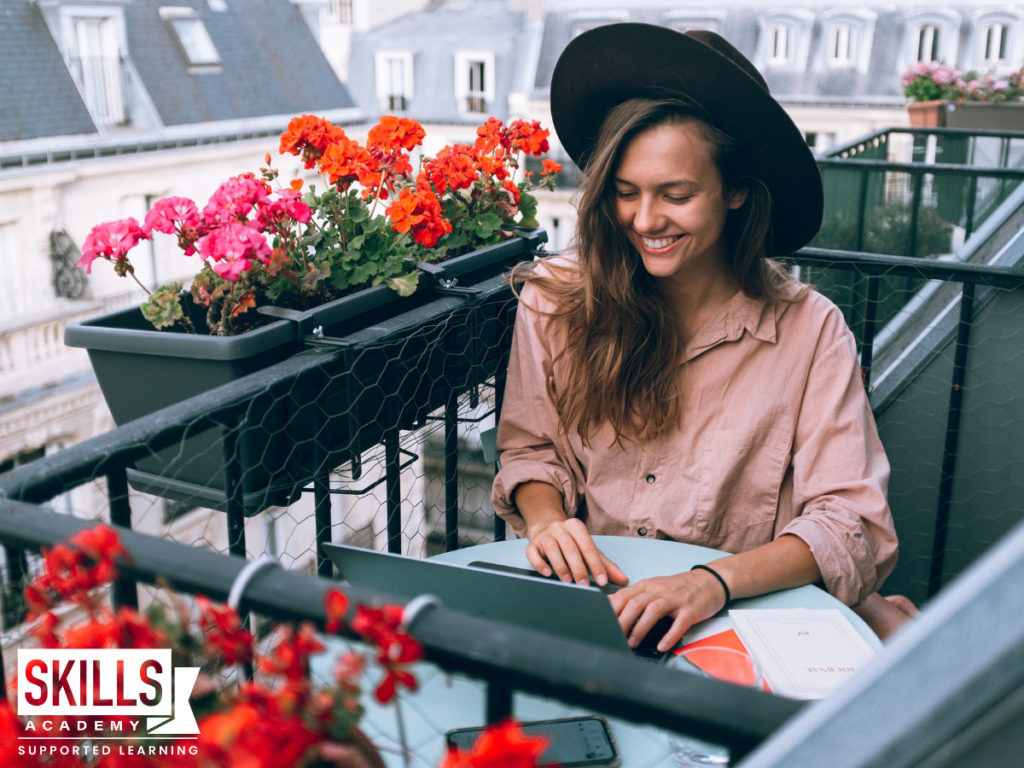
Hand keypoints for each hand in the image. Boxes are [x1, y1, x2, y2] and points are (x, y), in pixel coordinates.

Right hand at [525, 517, 628, 586]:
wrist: (545, 526)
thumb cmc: (571, 542)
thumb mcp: (588, 549)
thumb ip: (605, 564)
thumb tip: (623, 580)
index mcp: (576, 527)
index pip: (588, 547)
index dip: (596, 564)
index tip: (602, 581)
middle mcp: (560, 528)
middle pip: (570, 548)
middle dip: (578, 568)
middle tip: (584, 585)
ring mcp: (544, 535)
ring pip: (552, 549)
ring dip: (560, 566)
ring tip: (567, 581)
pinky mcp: (532, 544)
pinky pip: (533, 553)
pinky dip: (540, 563)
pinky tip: (547, 573)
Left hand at [608, 569, 728, 652]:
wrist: (709, 581)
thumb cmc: (678, 588)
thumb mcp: (653, 587)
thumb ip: (633, 596)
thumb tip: (609, 604)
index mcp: (647, 586)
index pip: (624, 595)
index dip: (611, 610)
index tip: (601, 624)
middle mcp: (659, 591)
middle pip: (635, 603)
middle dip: (622, 621)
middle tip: (613, 636)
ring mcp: (675, 599)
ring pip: (653, 611)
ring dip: (640, 628)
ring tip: (632, 643)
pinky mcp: (691, 610)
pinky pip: (679, 623)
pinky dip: (669, 636)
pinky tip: (661, 646)